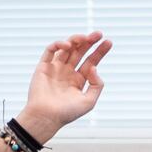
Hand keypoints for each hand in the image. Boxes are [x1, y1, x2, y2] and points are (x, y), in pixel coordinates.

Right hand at [15, 32, 111, 146]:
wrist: (46, 117)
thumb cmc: (67, 113)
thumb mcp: (89, 101)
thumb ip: (96, 84)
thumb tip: (94, 67)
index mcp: (78, 80)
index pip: (91, 61)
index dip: (99, 51)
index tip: (108, 42)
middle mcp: (67, 72)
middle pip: (80, 52)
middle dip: (89, 42)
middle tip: (98, 34)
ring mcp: (55, 68)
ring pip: (67, 49)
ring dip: (75, 40)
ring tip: (84, 38)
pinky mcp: (43, 67)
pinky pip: (50, 51)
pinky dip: (58, 44)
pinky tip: (67, 45)